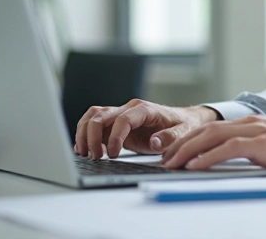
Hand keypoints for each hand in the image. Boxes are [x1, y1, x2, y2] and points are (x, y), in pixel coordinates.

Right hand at [74, 99, 218, 159]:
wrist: (183, 120)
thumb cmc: (182, 125)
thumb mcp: (183, 132)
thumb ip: (170, 138)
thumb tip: (155, 142)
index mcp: (144, 109)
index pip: (122, 119)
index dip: (114, 137)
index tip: (112, 154)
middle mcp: (129, 108)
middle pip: (101, 115)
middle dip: (93, 136)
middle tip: (96, 157)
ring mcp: (120, 114)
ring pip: (93, 116)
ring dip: (84, 133)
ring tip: (84, 153)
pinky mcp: (115, 123)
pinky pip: (94, 122)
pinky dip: (85, 133)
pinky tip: (82, 149)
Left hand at [161, 115, 265, 173]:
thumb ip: (253, 151)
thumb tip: (232, 164)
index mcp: (251, 123)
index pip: (211, 130)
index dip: (189, 140)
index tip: (174, 153)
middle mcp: (249, 122)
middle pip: (205, 130)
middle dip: (180, 144)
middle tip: (163, 159)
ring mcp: (255, 131)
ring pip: (211, 137)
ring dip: (187, 151)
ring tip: (171, 163)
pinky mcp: (261, 143)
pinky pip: (227, 149)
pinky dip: (207, 157)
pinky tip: (194, 166)